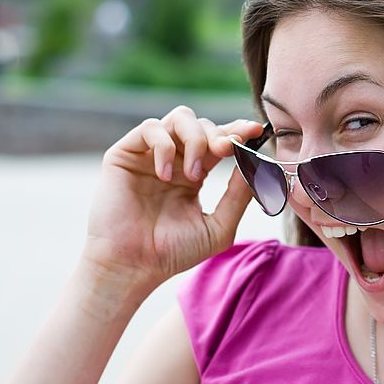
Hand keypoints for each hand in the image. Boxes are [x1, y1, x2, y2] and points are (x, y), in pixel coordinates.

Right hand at [79, 105, 263, 298]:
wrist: (133, 267)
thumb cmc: (173, 253)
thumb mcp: (219, 227)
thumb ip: (239, 196)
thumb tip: (258, 165)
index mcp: (195, 173)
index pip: (220, 141)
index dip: (238, 131)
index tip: (255, 132)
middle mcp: (174, 160)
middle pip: (204, 124)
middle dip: (221, 135)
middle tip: (226, 151)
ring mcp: (150, 155)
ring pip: (181, 117)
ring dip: (196, 139)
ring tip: (195, 175)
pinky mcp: (125, 154)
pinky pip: (151, 128)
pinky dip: (165, 146)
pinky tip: (165, 176)